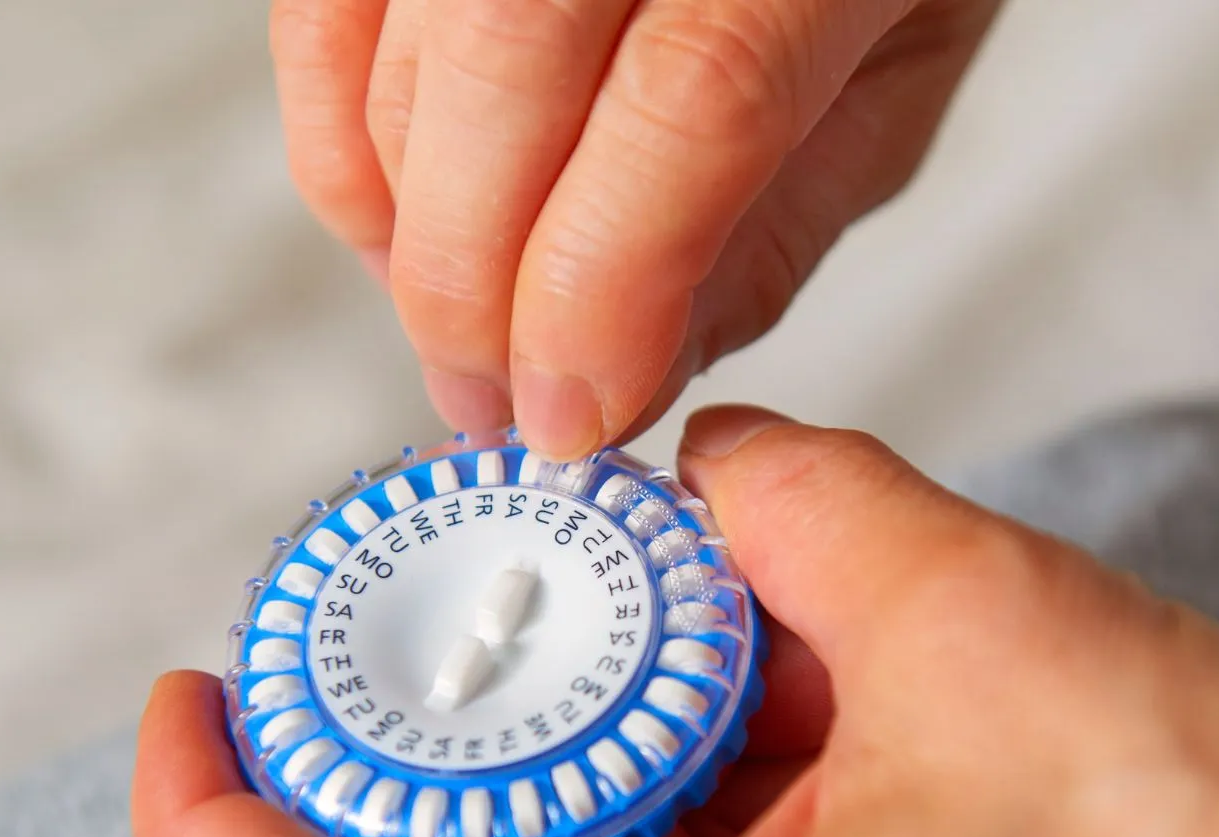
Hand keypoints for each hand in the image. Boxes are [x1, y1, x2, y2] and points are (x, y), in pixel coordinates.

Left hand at [134, 408, 1218, 836]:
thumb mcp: (989, 634)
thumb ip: (800, 507)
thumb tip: (716, 468)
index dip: (213, 794)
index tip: (196, 679)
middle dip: (478, 725)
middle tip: (527, 582)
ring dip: (622, 759)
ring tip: (715, 627)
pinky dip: (712, 817)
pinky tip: (803, 713)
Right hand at [268, 0, 999, 455]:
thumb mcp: (895, 75)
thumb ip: (771, 229)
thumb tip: (624, 377)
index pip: (691, 103)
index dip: (604, 291)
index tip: (574, 414)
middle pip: (506, 74)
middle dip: (476, 290)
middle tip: (492, 403)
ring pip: (395, 54)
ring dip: (407, 235)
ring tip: (461, 332)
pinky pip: (324, 20)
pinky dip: (340, 143)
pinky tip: (401, 228)